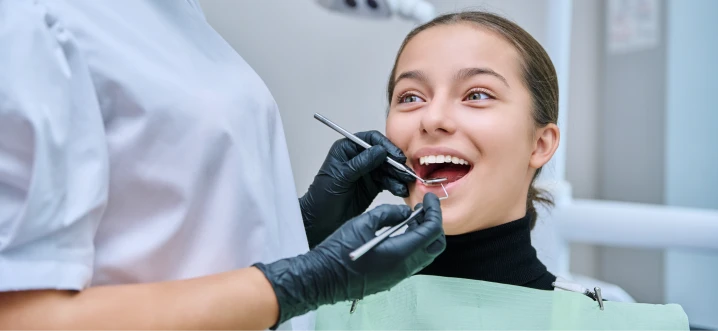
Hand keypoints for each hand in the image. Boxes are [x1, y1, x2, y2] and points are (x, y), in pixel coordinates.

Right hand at [255, 193, 444, 328]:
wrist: (322, 278)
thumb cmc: (338, 252)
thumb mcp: (363, 223)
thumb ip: (388, 214)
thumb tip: (404, 212)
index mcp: (400, 253)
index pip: (431, 230)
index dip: (434, 212)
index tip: (429, 199)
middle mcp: (404, 268)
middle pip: (435, 246)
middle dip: (434, 224)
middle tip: (423, 209)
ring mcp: (398, 276)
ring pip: (425, 255)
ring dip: (423, 235)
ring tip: (411, 218)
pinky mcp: (390, 279)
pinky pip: (412, 262)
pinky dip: (413, 245)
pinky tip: (400, 232)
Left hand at [300, 130, 415, 246]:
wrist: (320, 221)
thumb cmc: (322, 197)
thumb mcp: (341, 177)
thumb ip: (360, 163)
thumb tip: (379, 151)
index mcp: (347, 149)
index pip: (370, 140)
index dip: (385, 146)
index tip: (396, 156)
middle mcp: (359, 158)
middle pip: (383, 154)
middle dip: (396, 163)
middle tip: (406, 172)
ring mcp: (367, 172)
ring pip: (388, 169)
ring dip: (398, 176)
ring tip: (406, 184)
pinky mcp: (372, 186)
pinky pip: (388, 182)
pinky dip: (396, 185)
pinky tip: (400, 190)